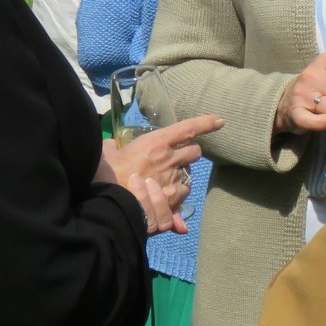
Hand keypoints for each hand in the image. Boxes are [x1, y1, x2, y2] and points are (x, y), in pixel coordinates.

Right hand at [99, 113, 223, 233]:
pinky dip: (176, 195)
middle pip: (195, 151)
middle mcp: (170, 160)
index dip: (206, 123)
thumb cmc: (105, 174)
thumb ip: (115, 147)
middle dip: (188, 154)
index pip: (188, 128)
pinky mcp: (173, 201)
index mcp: (156, 143)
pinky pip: (182, 194)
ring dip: (180, 176)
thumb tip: (112, 145)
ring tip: (162, 182)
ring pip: (189, 175)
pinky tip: (162, 198)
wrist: (107, 204)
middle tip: (174, 159)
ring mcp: (173, 181)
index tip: (220, 121)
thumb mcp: (107, 153)